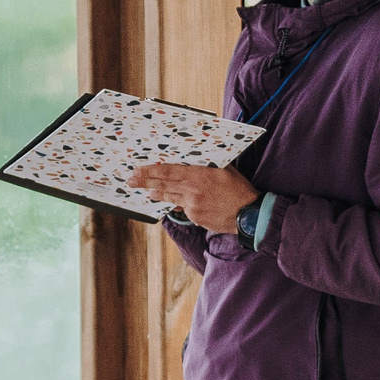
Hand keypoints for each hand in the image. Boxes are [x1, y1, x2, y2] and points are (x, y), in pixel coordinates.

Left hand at [128, 163, 256, 233]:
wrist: (249, 214)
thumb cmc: (239, 189)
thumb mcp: (225, 170)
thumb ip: (206, 167)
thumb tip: (194, 162)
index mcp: (199, 175)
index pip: (169, 171)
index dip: (151, 171)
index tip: (138, 170)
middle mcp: (192, 190)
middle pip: (163, 185)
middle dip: (145, 182)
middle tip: (131, 181)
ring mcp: (192, 205)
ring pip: (170, 197)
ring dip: (157, 194)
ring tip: (149, 192)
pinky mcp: (194, 217)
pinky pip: (183, 209)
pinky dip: (180, 205)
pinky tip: (179, 203)